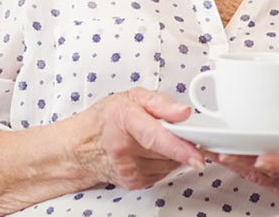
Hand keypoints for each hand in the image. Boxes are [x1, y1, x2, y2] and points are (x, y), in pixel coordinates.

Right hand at [70, 87, 204, 190]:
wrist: (81, 147)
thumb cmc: (106, 119)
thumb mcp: (132, 97)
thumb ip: (161, 103)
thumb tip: (183, 113)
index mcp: (123, 118)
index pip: (155, 137)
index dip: (178, 147)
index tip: (197, 155)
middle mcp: (123, 147)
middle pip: (167, 151)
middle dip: (181, 142)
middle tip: (179, 131)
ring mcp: (127, 168)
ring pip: (169, 164)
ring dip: (172, 153)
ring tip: (156, 139)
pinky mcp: (133, 182)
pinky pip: (163, 173)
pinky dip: (164, 162)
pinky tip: (151, 152)